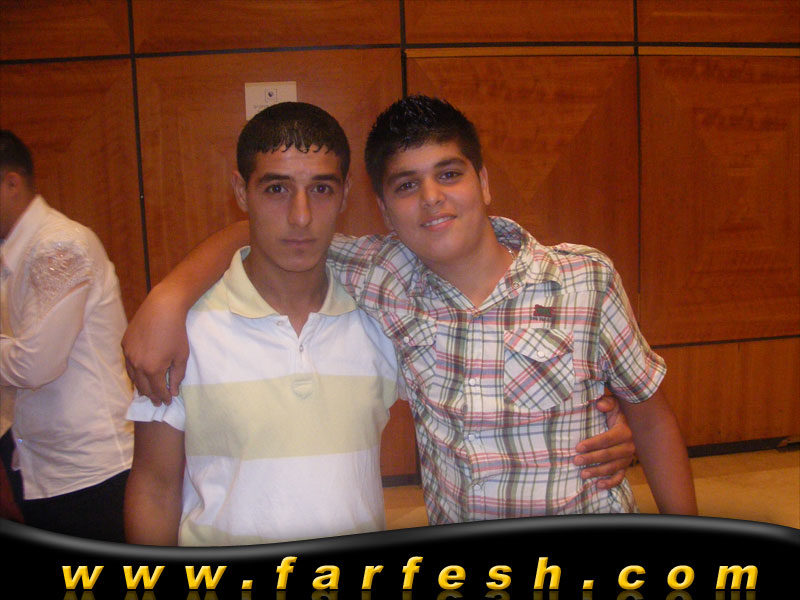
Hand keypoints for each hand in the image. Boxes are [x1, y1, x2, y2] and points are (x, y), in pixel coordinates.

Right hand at [122, 284, 189, 405]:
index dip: (163, 398)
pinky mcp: (124, 344)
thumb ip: (177, 376)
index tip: (167, 402)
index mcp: (152, 369)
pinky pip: (128, 363)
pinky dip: (134, 372)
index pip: (157, 390)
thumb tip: (173, 392)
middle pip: (143, 387)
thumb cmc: (176, 332)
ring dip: (141, 386)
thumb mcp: (181, 356)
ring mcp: (128, 354)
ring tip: (148, 391)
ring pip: (132, 377)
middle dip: (151, 396)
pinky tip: (140, 373)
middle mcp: (136, 364)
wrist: (162, 308)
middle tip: (157, 401)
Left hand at [574, 393, 634, 488]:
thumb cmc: (617, 412)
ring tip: (583, 474)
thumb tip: (600, 405)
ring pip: (612, 467)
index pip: (607, 440)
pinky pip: (620, 477)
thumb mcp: (614, 403)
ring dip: (597, 472)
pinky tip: (599, 485)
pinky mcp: (626, 466)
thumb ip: (607, 402)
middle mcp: (629, 446)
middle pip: (608, 455)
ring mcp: (628, 458)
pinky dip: (610, 483)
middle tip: (576, 461)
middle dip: (591, 459)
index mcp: (625, 431)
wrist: (630, 421)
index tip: (578, 447)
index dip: (592, 444)